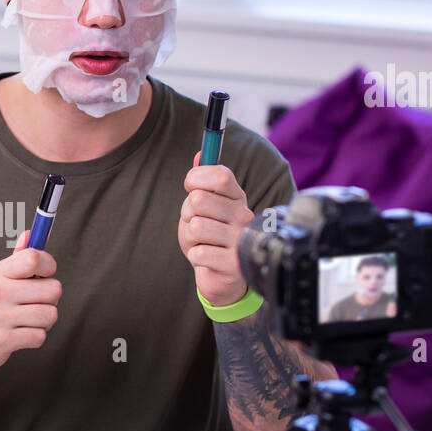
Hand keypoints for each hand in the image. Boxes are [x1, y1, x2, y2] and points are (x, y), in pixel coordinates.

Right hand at [0, 231, 61, 376]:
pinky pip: (40, 336)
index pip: (33, 258)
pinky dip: (35, 337)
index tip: (45, 274)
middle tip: (34, 303)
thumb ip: (18, 259)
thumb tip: (30, 233)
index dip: (48, 265)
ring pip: (50, 314)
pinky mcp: (3, 340)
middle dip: (50, 299)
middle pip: (53, 289)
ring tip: (27, 321)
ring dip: (44, 321)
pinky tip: (21, 334)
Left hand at [180, 151, 251, 306]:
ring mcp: (240, 241)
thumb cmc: (212, 236)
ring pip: (196, 226)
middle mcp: (244, 216)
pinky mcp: (234, 265)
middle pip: (199, 200)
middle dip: (187, 213)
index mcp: (238, 198)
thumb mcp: (206, 206)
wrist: (224, 276)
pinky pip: (198, 252)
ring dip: (190, 237)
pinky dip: (195, 256)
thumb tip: (200, 154)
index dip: (197, 178)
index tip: (190, 186)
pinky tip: (207, 258)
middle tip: (197, 223)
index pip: (220, 175)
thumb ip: (203, 182)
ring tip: (202, 242)